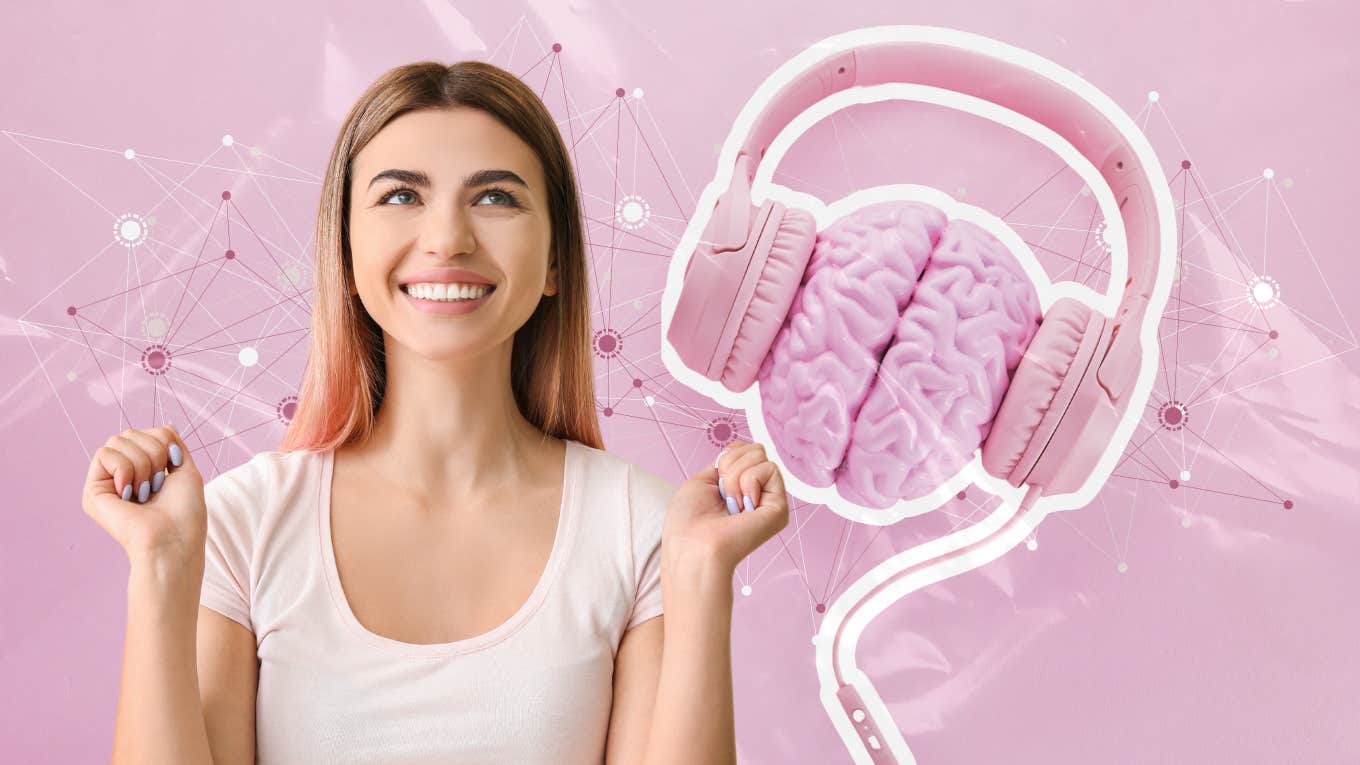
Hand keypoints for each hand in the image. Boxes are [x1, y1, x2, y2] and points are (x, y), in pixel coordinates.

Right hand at [81, 425, 205, 564]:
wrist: (173, 539)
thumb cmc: (185, 512)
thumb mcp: (185, 469)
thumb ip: (173, 445)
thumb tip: (167, 425)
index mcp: (144, 469)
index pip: (146, 432)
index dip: (163, 443)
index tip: (171, 468)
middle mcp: (122, 474)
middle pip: (131, 432)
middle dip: (154, 453)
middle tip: (158, 484)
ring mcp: (106, 481)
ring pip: (118, 440)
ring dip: (143, 464)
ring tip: (145, 492)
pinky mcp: (93, 491)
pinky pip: (105, 453)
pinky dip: (125, 470)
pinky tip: (129, 493)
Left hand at [662, 439, 789, 574]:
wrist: (693, 547)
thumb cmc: (688, 521)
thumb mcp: (702, 480)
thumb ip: (725, 464)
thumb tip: (741, 448)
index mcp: (740, 488)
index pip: (747, 449)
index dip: (730, 454)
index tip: (717, 473)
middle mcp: (758, 493)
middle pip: (755, 448)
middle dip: (730, 463)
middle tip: (722, 494)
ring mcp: (770, 500)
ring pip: (761, 455)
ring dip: (734, 476)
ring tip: (731, 504)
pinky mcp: (780, 507)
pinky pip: (769, 469)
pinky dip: (748, 482)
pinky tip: (743, 507)